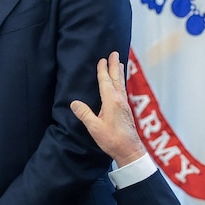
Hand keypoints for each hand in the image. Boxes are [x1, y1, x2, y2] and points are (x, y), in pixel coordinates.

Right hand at [71, 51, 146, 166]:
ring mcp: (124, 105)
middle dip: (114, 66)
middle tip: (115, 53)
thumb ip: (84, 114)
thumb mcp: (94, 127)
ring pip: (121, 84)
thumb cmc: (112, 139)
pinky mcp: (126, 111)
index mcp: (111, 101)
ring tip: (120, 64)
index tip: (102, 59)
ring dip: (119, 73)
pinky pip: (123, 91)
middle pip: (116, 79)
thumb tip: (74, 103)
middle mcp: (120, 100)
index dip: (103, 70)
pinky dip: (121, 83)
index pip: (106, 82)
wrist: (129, 150)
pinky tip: (121, 85)